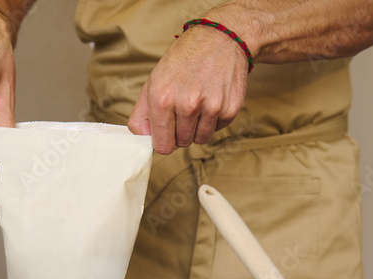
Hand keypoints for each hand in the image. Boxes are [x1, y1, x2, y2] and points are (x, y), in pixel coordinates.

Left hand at [128, 26, 248, 154]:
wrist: (221, 38)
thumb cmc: (184, 59)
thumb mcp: (153, 81)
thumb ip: (142, 114)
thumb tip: (142, 138)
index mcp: (162, 98)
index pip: (162, 146)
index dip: (164, 140)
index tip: (167, 130)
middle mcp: (187, 104)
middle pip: (182, 143)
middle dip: (182, 131)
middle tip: (185, 107)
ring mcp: (211, 107)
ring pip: (200, 139)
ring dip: (199, 127)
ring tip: (199, 102)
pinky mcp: (230, 109)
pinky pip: (217, 129)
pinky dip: (214, 119)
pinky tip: (212, 97)